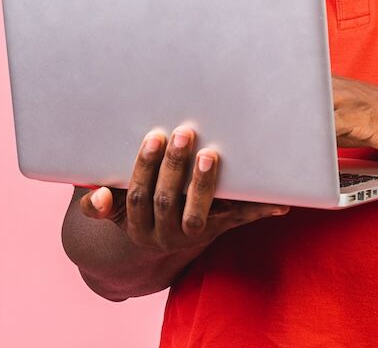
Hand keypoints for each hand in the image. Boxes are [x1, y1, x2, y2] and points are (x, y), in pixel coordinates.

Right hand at [79, 125, 288, 254]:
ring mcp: (193, 235)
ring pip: (198, 217)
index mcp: (136, 225)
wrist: (161, 243)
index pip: (139, 194)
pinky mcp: (220, 229)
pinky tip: (280, 201)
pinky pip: (238, 220)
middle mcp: (163, 234)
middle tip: (184, 134)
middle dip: (174, 167)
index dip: (145, 166)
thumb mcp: (117, 207)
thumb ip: (102, 203)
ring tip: (211, 155)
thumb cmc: (139, 207)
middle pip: (167, 202)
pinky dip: (260, 209)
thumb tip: (97, 197)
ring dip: (203, 186)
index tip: (154, 137)